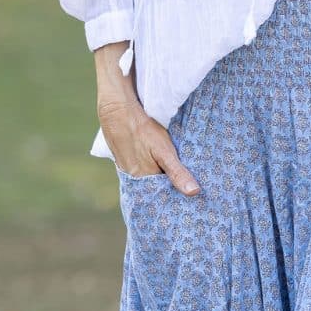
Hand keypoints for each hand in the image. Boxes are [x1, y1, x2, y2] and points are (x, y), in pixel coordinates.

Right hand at [95, 42, 199, 194]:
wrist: (117, 110)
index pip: (164, 196)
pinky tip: (155, 168)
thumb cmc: (143, 129)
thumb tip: (194, 193)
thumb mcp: (164, 151)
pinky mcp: (122, 162)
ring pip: (147, 182)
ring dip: (158, 182)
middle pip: (154, 191)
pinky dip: (148, 174)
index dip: (176, 198)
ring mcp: (126, 171)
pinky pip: (138, 174)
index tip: (190, 200)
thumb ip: (177, 173)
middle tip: (185, 192)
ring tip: (173, 182)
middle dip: (168, 192)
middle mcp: (134, 180)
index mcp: (145, 181)